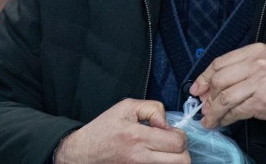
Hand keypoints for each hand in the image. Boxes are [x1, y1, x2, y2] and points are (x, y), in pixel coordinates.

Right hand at [55, 98, 189, 163]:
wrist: (83, 153)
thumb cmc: (103, 129)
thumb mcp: (126, 107)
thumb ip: (152, 109)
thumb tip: (167, 123)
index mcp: (137, 137)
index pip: (177, 142)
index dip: (179, 135)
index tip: (169, 131)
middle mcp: (140, 158)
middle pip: (181, 161)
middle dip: (181, 150)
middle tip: (170, 143)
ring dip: (174, 160)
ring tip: (163, 151)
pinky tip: (155, 158)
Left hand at [189, 42, 265, 129]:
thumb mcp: (257, 65)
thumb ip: (233, 71)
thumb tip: (204, 90)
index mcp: (253, 51)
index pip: (220, 62)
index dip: (204, 77)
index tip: (196, 89)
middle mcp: (257, 64)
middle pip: (220, 80)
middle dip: (208, 97)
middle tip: (204, 107)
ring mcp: (261, 83)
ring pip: (225, 98)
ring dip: (213, 111)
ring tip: (209, 119)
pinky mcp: (263, 102)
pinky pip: (236, 111)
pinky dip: (225, 118)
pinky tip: (222, 121)